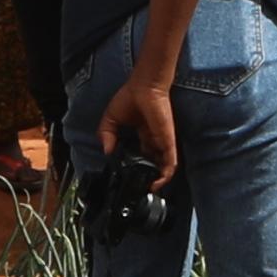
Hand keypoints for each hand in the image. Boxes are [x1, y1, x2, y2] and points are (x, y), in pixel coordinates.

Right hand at [101, 66, 181, 192]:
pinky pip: (170, 162)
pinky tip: (158, 183)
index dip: (137, 166)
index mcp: (142, 134)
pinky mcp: (167, 141)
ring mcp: (161, 142)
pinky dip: (166, 175)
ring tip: (149, 189)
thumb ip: (106, 135)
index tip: (129, 176)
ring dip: (159, 179)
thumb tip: (106, 151)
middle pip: (153, 163)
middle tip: (140, 187)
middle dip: (148, 176)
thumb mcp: (110, 119)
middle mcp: (153, 140)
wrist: (144, 87)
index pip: (142, 155)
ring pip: (164, 166)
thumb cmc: (130, 97)